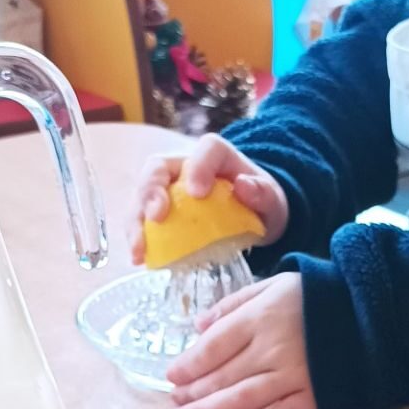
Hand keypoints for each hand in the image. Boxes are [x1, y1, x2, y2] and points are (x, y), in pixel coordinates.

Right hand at [125, 135, 289, 266]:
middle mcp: (184, 165)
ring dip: (136, 221)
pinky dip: (138, 238)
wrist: (252, 216)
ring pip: (141, 194)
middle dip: (151, 191)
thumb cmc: (259, 201)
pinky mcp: (158, 211)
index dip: (197, 167)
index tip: (198, 193)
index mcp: (216, 154)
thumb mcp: (273, 200)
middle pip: (157, 167)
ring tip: (139, 249)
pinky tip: (139, 258)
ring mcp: (167, 188)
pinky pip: (141, 220)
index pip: (205, 150)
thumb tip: (244, 184)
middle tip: (155, 217)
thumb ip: (263, 192)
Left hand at [167, 273, 316, 408]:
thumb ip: (234, 304)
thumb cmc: (316, 296)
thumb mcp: (273, 285)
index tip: (173, 376)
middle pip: (222, 376)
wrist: (369, 311)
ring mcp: (295, 375)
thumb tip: (198, 326)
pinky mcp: (316, 396)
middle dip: (193, 393)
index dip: (189, 364)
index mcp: (260, 317)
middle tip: (175, 404)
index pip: (213, 346)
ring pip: (243, 399)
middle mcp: (273, 347)